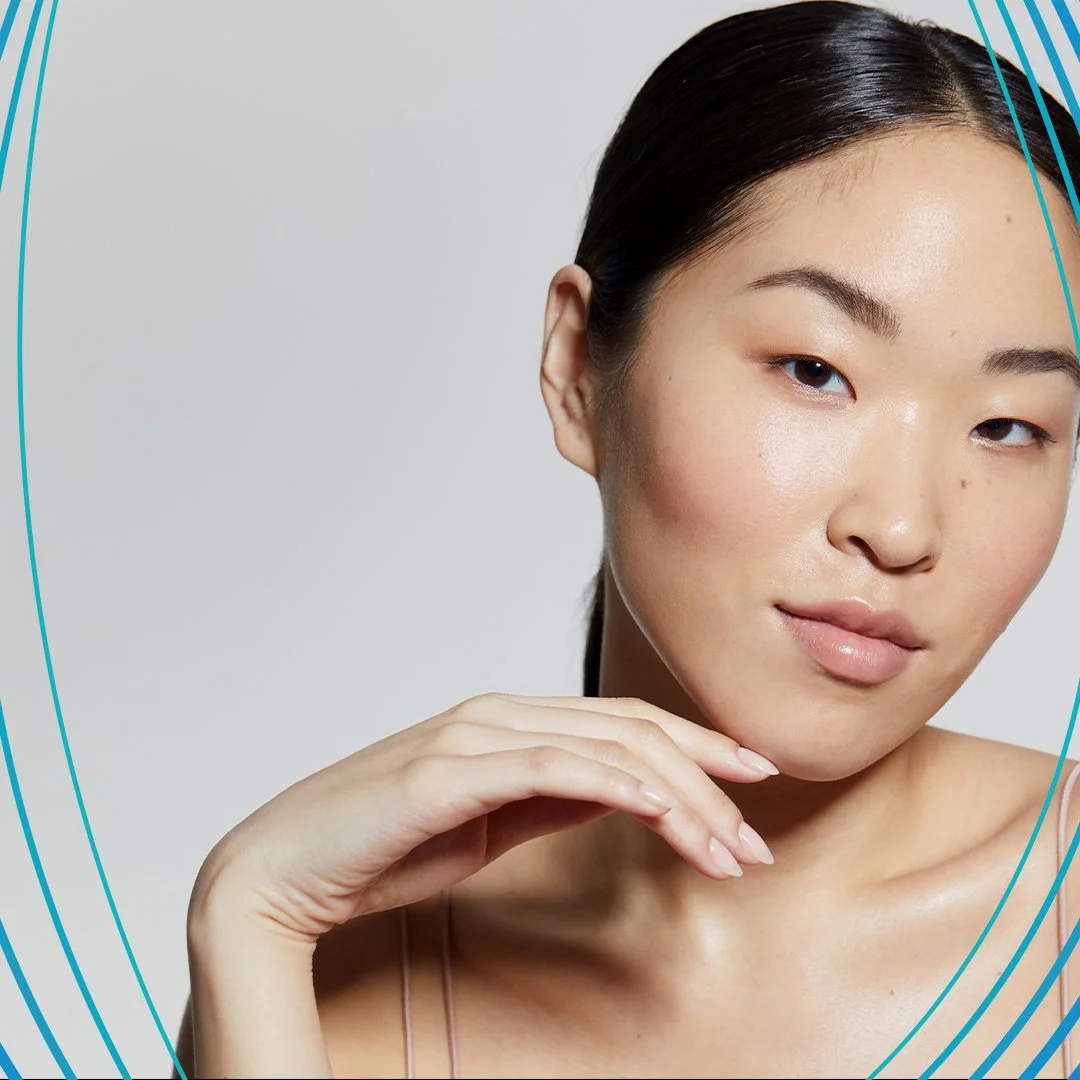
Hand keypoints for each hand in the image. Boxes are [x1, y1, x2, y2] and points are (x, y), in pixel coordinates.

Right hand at [190, 693, 777, 945]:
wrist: (282, 871)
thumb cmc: (380, 847)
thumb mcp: (489, 823)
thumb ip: (549, 795)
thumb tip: (625, 790)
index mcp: (508, 722)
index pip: (625, 723)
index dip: (696, 747)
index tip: (752, 780)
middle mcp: (499, 714)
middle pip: (633, 730)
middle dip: (709, 778)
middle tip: (757, 838)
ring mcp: (475, 734)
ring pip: (611, 748)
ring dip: (684, 799)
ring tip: (730, 853)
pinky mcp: (452, 769)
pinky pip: (560, 768)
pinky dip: (625, 788)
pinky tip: (670, 817)